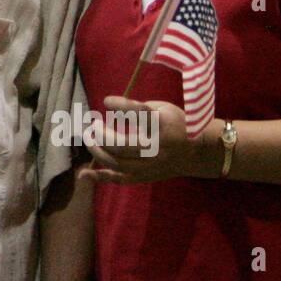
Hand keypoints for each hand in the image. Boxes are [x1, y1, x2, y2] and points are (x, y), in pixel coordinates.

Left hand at [77, 96, 217, 184]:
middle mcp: (156, 147)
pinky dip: (100, 177)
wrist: (196, 152)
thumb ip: (138, 109)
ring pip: (117, 163)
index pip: (138, 114)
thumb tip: (109, 111)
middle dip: (101, 134)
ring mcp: (149, 165)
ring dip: (97, 151)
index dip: (120, 106)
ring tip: (89, 138)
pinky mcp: (144, 177)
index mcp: (162, 125)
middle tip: (93, 125)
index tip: (106, 101)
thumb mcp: (163, 108)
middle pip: (121, 145)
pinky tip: (83, 174)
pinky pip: (119, 179)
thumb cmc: (176, 123)